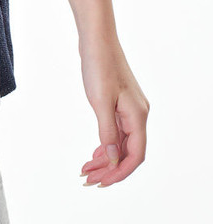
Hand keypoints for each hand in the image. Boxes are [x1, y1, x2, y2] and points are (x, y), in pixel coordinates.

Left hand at [77, 32, 148, 187]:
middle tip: (87, 180)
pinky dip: (105, 145)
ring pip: (120, 143)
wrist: (97, 40)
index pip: (135, 155)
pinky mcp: (120, 105)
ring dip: (105, 159)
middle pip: (128, 152)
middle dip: (109, 169)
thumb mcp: (100, 102)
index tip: (101, 182)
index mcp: (138, 116)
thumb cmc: (99, 67)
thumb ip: (107, 132)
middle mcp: (138, 115)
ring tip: (86, 171)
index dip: (120, 172)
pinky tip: (94, 155)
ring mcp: (130, 110)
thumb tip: (112, 160)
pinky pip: (116, 133)